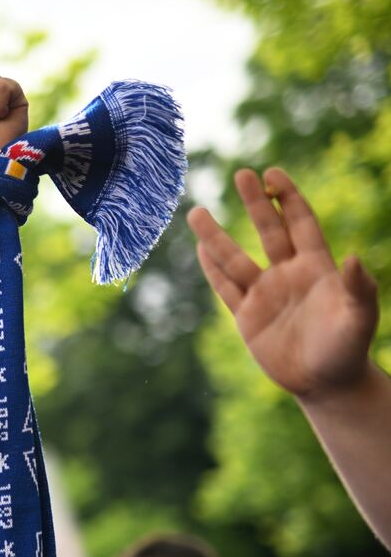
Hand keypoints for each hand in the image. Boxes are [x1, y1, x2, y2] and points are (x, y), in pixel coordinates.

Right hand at [189, 167, 378, 402]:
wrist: (325, 383)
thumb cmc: (349, 349)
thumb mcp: (360, 318)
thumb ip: (359, 287)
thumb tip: (356, 257)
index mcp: (317, 267)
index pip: (300, 223)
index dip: (288, 198)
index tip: (274, 173)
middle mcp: (288, 274)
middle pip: (268, 231)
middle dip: (254, 202)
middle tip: (241, 173)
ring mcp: (265, 294)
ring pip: (235, 258)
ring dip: (216, 236)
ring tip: (196, 212)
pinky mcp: (247, 317)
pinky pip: (225, 288)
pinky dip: (211, 270)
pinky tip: (199, 250)